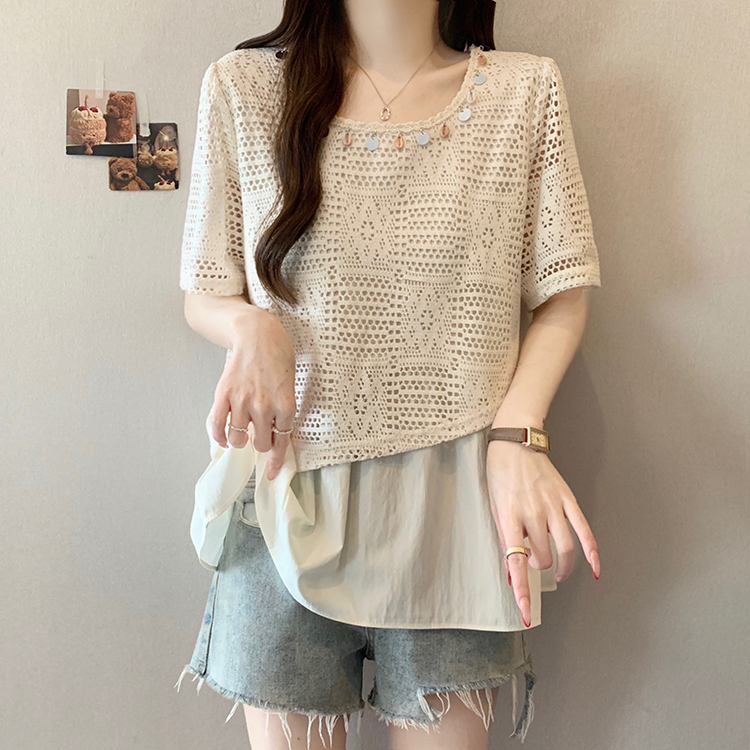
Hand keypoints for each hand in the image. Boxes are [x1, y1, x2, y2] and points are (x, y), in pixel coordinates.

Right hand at [209, 309, 296, 480]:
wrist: (257, 332)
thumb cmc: (278, 355)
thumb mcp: (290, 384)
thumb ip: (284, 410)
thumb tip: (276, 435)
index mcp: (286, 404)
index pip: (281, 441)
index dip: (276, 460)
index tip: (271, 473)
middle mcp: (265, 406)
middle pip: (260, 443)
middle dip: (260, 443)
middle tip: (258, 434)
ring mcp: (243, 401)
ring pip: (239, 438)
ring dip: (241, 439)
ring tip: (243, 430)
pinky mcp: (224, 394)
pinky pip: (218, 426)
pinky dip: (220, 437)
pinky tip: (224, 438)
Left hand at [485, 439, 600, 626]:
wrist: (516, 442)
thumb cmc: (500, 475)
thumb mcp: (494, 506)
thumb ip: (505, 538)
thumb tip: (512, 573)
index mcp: (509, 515)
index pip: (516, 561)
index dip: (522, 589)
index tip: (525, 613)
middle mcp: (532, 512)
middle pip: (542, 556)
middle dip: (538, 565)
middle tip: (534, 560)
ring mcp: (552, 506)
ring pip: (564, 549)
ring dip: (561, 566)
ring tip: (556, 571)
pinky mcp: (568, 499)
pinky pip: (584, 530)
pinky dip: (592, 552)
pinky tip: (595, 568)